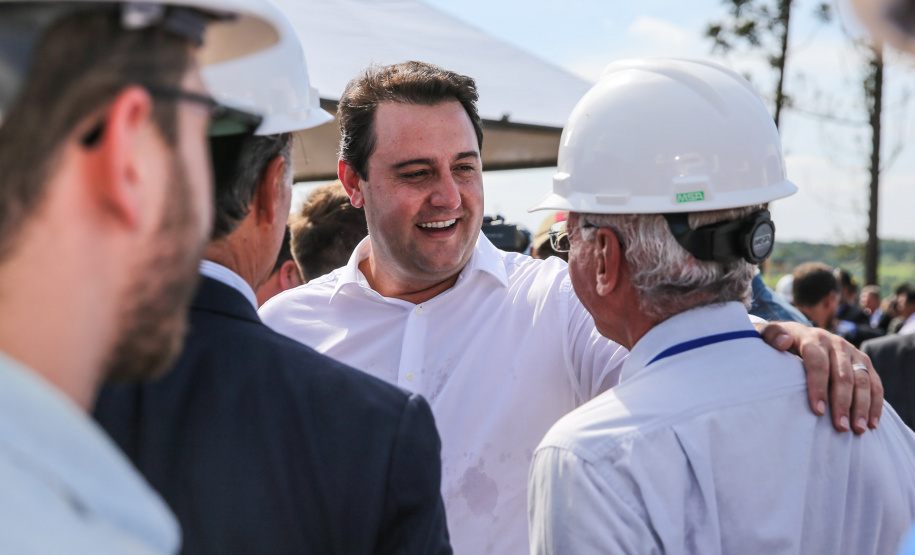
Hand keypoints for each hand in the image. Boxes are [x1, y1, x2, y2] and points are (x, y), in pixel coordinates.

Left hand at [755, 321, 882, 433]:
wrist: (795, 335)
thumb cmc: (777, 344)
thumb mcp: (767, 336)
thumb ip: (771, 335)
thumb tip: (783, 342)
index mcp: (812, 338)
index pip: (817, 363)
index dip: (818, 386)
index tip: (817, 411)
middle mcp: (835, 343)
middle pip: (843, 375)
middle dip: (842, 402)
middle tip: (841, 427)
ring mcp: (852, 352)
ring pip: (863, 380)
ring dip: (862, 406)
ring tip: (857, 429)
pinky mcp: (864, 363)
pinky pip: (875, 383)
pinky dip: (875, 404)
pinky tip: (872, 423)